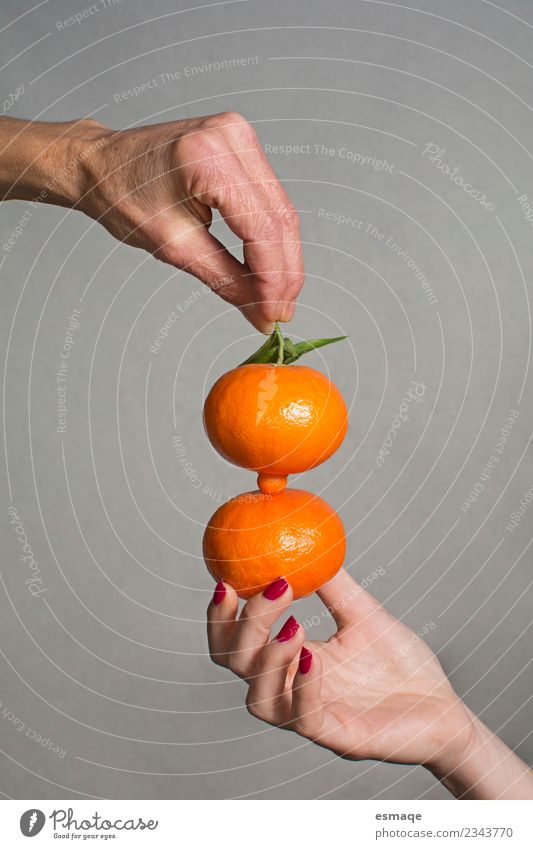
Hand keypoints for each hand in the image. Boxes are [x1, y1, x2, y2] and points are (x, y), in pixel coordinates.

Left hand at [76, 113, 302, 331]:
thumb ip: (225, 279)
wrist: (102, 164)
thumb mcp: (174, 246)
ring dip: (283, 258)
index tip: (274, 314)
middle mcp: (231, 138)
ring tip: (277, 298)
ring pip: (282, 210)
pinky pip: (270, 199)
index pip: (261, 228)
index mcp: (208, 158)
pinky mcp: (242, 144)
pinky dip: (271, 236)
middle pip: (279, 218)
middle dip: (283, 273)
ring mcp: (240, 136)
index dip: (273, 278)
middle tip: (280, 313)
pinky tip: (269, 267)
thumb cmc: (123, 197)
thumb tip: (259, 311)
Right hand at [208, 569, 473, 766]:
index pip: (235, 644)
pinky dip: (303, 686)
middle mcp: (291, 691)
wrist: (445, 709)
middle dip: (242, 627)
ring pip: (260, 699)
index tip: (226, 580)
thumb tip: (310, 540)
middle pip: (237, 666)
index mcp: (290, 661)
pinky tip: (313, 657)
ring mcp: (311, 718)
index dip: (221, 617)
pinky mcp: (338, 739)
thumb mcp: (364, 614)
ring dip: (269, 659)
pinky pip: (305, 718)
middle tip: (273, 591)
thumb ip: (334, 584)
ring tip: (295, 625)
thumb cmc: (402, 665)